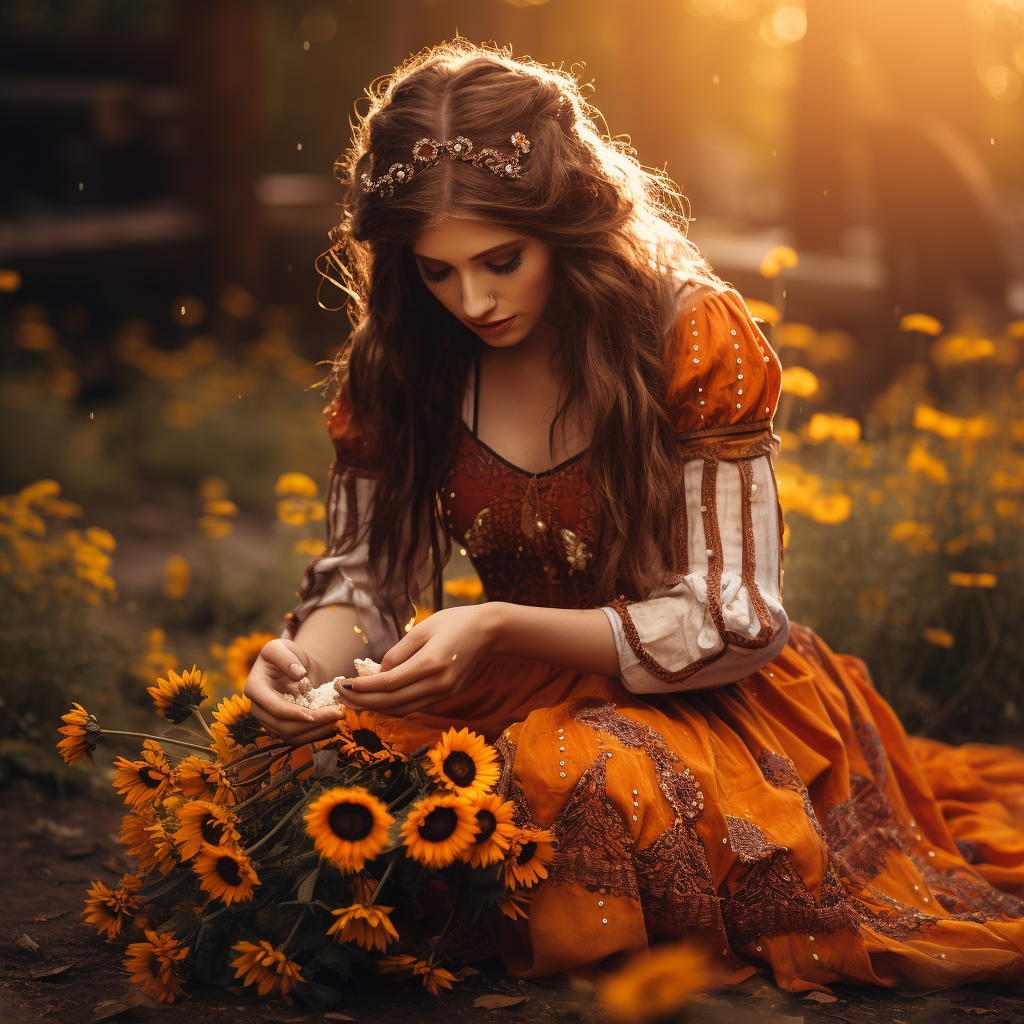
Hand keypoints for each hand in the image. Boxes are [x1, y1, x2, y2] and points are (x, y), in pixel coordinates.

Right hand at [243, 637, 346, 745]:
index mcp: (255, 688)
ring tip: (337, 717)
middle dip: (312, 723)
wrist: (286, 665)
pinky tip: (330, 722)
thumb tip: (298, 673)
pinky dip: (313, 733)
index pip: (275, 708)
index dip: (295, 713)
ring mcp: (267, 720)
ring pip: (290, 736)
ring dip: (315, 731)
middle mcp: (257, 708)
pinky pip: (295, 738)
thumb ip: (287, 657)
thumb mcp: (281, 647)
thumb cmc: (282, 654)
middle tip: (338, 713)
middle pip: (284, 726)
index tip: (315, 714)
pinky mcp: (278, 727)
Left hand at [340, 604, 500, 715]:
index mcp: (431, 664)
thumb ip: (397, 653)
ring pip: (402, 710)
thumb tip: (377, 675)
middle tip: (340, 695)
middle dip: (362, 702)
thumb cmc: (454, 622)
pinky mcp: (445, 695)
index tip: (342, 684)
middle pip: (392, 702)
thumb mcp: (422, 629)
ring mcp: (444, 693)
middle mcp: (438, 684)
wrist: (488, 631)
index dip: (362, 688)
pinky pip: (413, 707)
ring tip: (353, 699)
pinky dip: (392, 706)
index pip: (388, 684)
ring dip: (375, 708)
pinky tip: (376, 698)